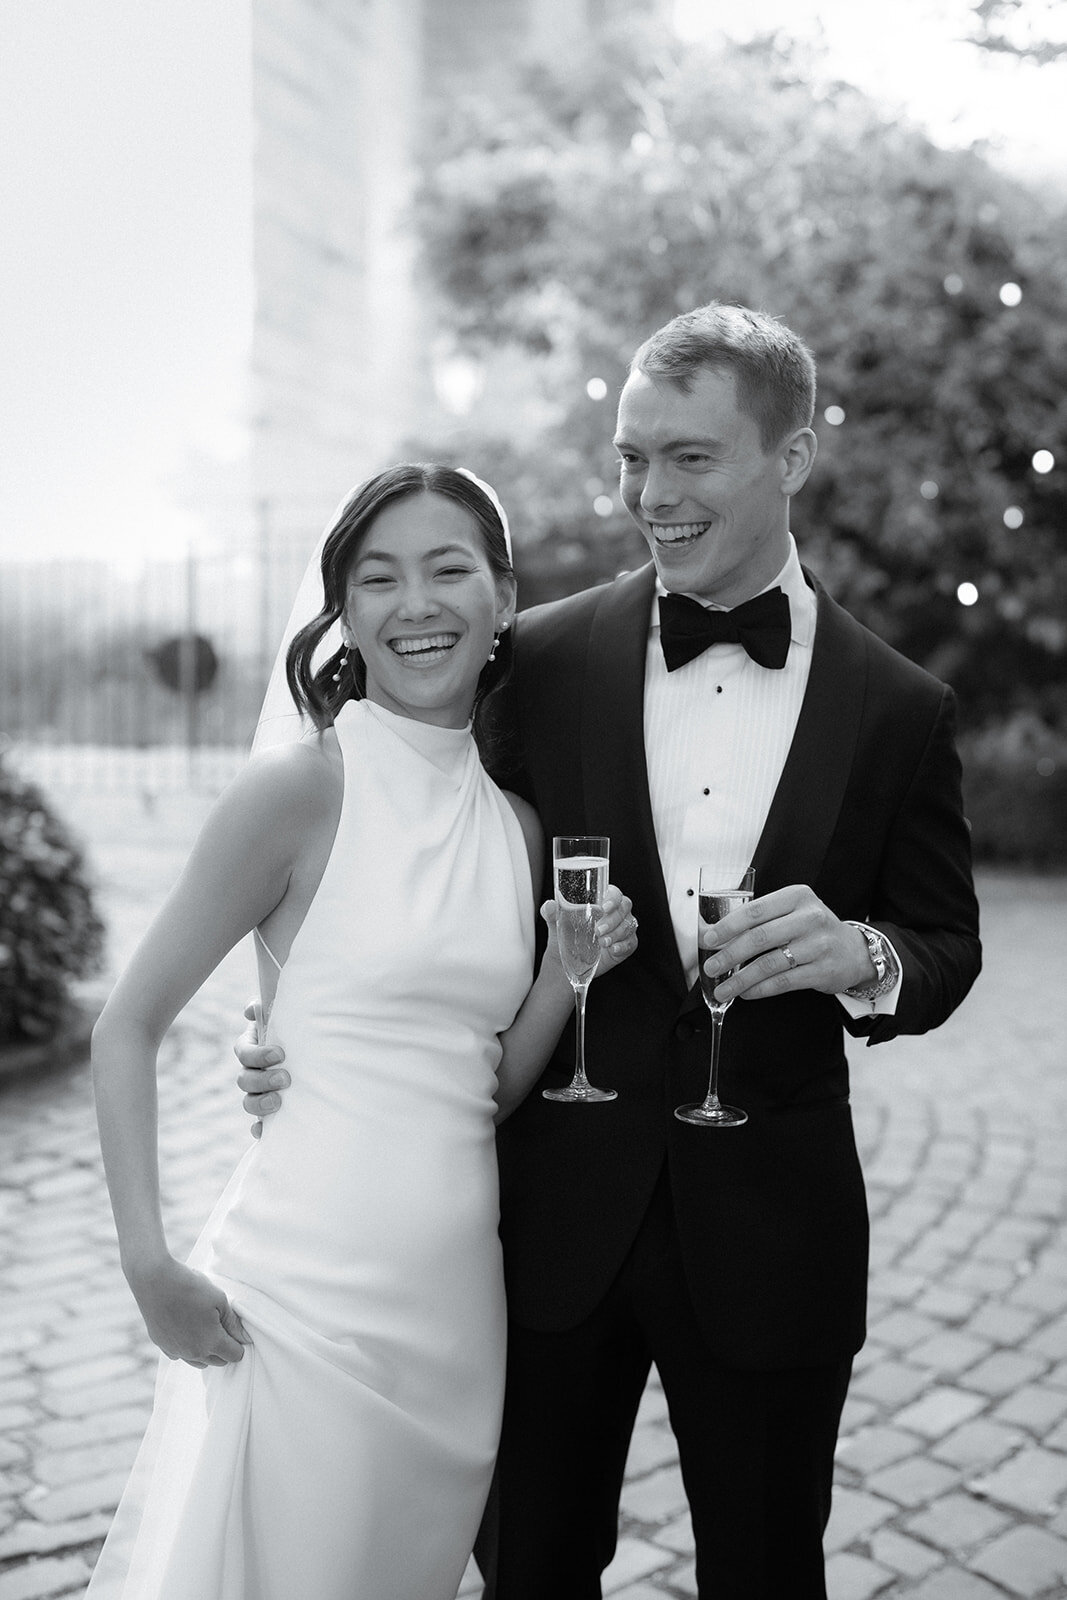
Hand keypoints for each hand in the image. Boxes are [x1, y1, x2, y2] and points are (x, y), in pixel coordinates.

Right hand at [128, 1257, 250, 1366]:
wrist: (155, 1280)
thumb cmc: (191, 1287)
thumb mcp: (219, 1300)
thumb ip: (233, 1323)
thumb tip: (245, 1339)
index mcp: (211, 1343)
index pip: (234, 1356)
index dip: (239, 1344)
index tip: (236, 1329)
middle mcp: (193, 1353)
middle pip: (217, 1361)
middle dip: (224, 1348)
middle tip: (222, 1326)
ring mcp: (175, 1351)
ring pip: (198, 1361)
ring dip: (206, 1351)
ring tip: (206, 1328)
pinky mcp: (161, 1345)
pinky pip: (179, 1355)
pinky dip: (186, 1347)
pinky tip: (186, 1329)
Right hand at [234, 999, 289, 1138]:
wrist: (316, 1055)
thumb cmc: (299, 1030)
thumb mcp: (286, 1016)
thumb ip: (271, 1007)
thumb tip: (251, 1009)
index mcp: (252, 1047)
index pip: (243, 1052)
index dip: (257, 1055)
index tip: (280, 1054)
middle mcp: (252, 1071)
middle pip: (244, 1080)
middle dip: (262, 1080)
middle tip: (285, 1079)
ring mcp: (259, 1093)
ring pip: (248, 1102)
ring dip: (260, 1103)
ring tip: (278, 1102)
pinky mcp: (269, 1112)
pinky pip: (257, 1125)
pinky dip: (259, 1129)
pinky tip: (265, 1131)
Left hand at [540, 885, 637, 976]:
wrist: (568, 959)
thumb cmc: (566, 934)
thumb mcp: (556, 922)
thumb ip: (550, 912)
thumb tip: (549, 905)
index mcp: (602, 900)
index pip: (614, 893)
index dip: (613, 898)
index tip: (604, 907)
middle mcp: (615, 912)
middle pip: (624, 907)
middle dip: (613, 919)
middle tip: (598, 930)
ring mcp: (623, 928)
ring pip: (629, 925)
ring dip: (616, 934)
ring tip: (602, 942)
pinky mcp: (626, 944)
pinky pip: (631, 942)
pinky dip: (623, 946)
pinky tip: (613, 949)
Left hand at [700, 885, 873, 1002]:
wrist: (854, 951)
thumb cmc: (813, 929)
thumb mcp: (793, 911)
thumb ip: (761, 919)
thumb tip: (717, 936)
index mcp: (797, 897)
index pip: (755, 910)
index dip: (728, 926)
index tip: (709, 939)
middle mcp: (810, 918)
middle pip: (759, 937)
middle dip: (729, 954)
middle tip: (711, 967)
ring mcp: (818, 945)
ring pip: (770, 963)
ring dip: (741, 979)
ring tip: (724, 989)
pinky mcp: (823, 970)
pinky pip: (784, 982)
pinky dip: (760, 989)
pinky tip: (746, 993)